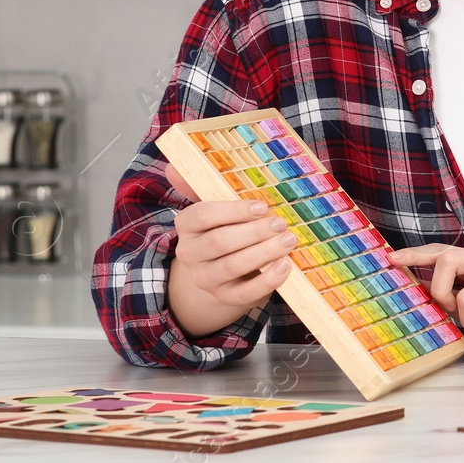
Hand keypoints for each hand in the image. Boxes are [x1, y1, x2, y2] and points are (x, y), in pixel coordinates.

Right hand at [166, 162, 295, 314]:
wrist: (223, 270)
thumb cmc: (225, 227)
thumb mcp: (216, 206)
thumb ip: (199, 185)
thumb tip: (175, 166)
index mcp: (187, 225)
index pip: (203, 215)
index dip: (233, 211)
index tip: (261, 206)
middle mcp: (190, 253)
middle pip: (219, 242)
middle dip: (253, 232)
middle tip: (280, 223)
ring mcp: (206, 278)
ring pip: (231, 267)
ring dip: (263, 253)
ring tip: (288, 240)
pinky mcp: (225, 297)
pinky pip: (245, 293)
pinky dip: (267, 280)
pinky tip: (285, 266)